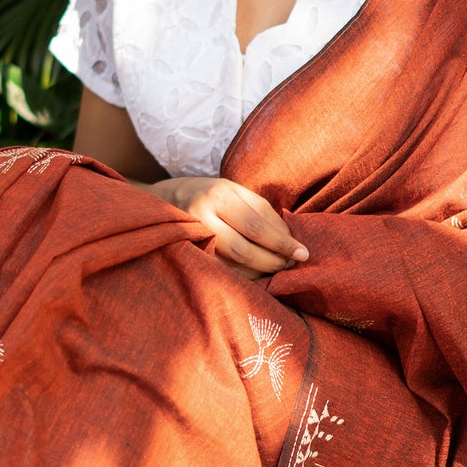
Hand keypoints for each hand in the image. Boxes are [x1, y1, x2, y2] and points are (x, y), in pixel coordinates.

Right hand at [151, 176, 307, 278]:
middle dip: (273, 261)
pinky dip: (243, 275)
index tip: (303, 253)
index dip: (282, 243)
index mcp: (219, 195)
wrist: (164, 200)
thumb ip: (262, 211)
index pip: (257, 226)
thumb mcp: (235, 191)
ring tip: (278, 268)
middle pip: (244, 250)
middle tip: (291, 265)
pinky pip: (221, 271)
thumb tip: (290, 238)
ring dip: (260, 271)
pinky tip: (257, 272)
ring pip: (232, 265)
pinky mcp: (187, 256)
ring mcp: (191, 239)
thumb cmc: (209, 194)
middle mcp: (202, 216)